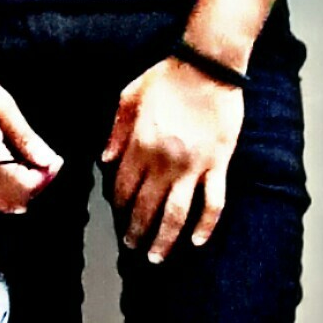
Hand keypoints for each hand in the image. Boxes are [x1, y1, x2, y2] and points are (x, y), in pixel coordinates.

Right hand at [0, 59, 63, 212]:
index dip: (44, 178)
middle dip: (33, 187)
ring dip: (15, 195)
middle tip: (44, 165)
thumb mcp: (2, 104)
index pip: (23, 186)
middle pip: (11, 202)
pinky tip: (5, 176)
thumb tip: (47, 160)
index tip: (54, 162)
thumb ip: (25, 137)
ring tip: (26, 170)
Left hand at [100, 54, 243, 262]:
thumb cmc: (167, 76)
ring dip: (164, 239)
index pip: (123, 188)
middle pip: (146, 207)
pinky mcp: (217, 164)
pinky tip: (198, 240)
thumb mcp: (128, 96)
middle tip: (133, 246)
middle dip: (137, 232)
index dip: (119, 207)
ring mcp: (192, 166)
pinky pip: (212, 202)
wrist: (208, 65)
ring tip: (157, 256)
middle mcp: (163, 161)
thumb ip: (116, 130)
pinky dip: (205, 224)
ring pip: (176, 213)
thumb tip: (105, 159)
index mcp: (139, 145)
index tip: (119, 217)